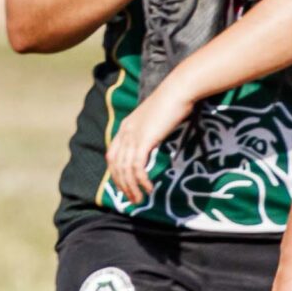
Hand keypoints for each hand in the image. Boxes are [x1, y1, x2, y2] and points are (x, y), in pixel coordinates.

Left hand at [104, 80, 195, 206]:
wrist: (179, 91)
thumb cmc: (173, 102)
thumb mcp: (156, 118)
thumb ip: (150, 131)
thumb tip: (154, 142)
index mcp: (125, 127)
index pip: (112, 156)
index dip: (116, 173)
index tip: (125, 186)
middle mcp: (125, 132)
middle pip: (115, 166)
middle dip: (122, 185)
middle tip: (132, 199)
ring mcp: (133, 136)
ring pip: (125, 169)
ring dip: (131, 187)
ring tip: (140, 199)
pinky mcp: (144, 140)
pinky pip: (137, 167)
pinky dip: (141, 180)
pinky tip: (149, 188)